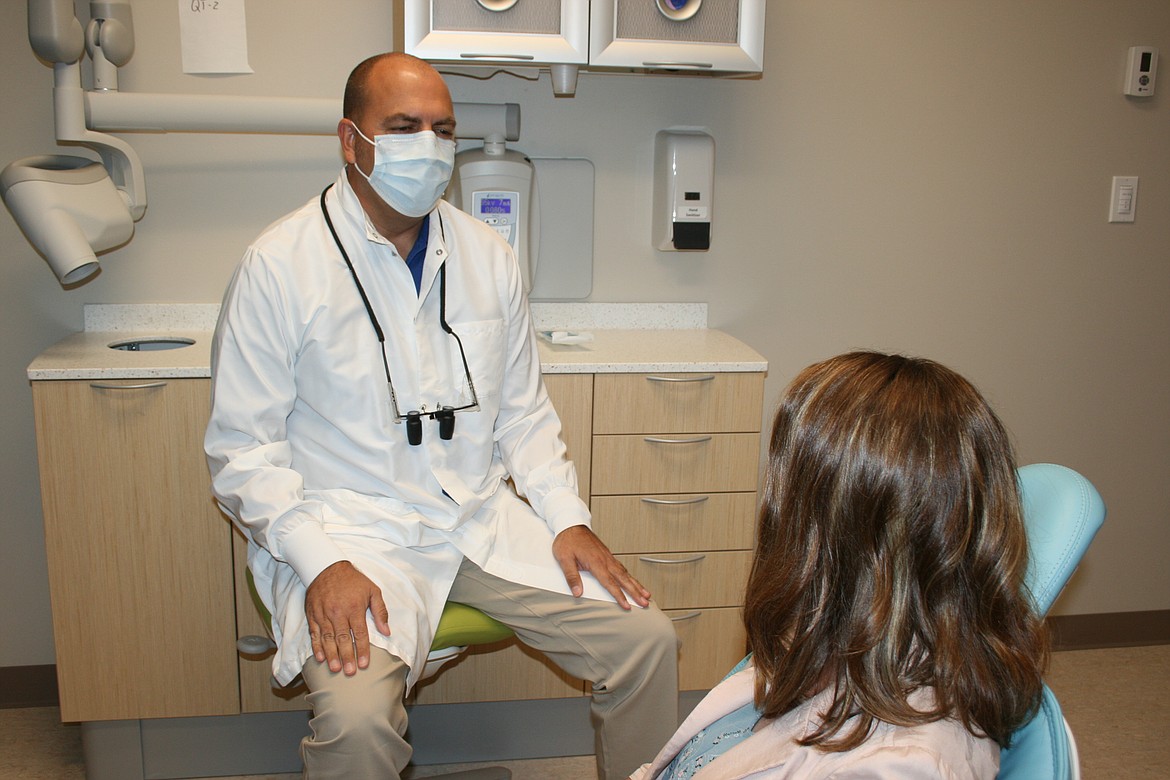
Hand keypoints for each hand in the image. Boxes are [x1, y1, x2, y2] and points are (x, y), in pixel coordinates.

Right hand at [304, 561, 390, 675]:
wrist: (326, 566)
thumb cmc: (353, 580)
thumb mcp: (372, 590)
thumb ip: (380, 611)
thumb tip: (386, 631)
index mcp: (355, 608)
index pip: (360, 633)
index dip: (363, 650)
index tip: (364, 664)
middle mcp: (338, 613)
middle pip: (343, 639)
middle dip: (347, 657)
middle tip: (350, 672)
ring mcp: (323, 614)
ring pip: (328, 639)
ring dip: (332, 655)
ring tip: (335, 669)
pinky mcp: (313, 614)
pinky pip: (315, 633)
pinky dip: (317, 646)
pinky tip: (320, 657)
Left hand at [552, 525, 650, 609]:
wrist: (571, 524)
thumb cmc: (567, 540)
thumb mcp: (564, 559)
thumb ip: (571, 577)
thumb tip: (577, 592)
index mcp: (595, 562)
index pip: (610, 583)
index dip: (619, 596)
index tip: (627, 605)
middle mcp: (605, 559)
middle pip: (624, 579)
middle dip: (635, 592)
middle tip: (645, 602)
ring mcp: (607, 556)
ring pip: (625, 573)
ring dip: (636, 584)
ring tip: (645, 594)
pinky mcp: (606, 554)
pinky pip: (621, 567)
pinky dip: (629, 575)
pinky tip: (632, 580)